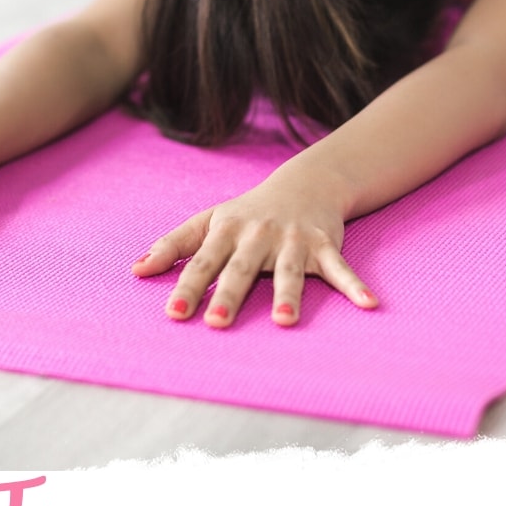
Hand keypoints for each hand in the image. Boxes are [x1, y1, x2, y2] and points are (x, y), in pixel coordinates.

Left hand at [131, 164, 377, 326]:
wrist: (305, 183)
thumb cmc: (248, 211)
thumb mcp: (208, 221)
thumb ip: (173, 246)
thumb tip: (135, 270)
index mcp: (226, 231)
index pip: (202, 262)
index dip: (188, 287)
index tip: (174, 313)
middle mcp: (258, 235)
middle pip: (241, 269)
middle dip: (230, 294)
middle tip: (217, 322)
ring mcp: (293, 241)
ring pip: (289, 271)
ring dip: (289, 296)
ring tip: (286, 322)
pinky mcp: (324, 245)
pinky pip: (340, 268)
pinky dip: (355, 286)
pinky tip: (369, 304)